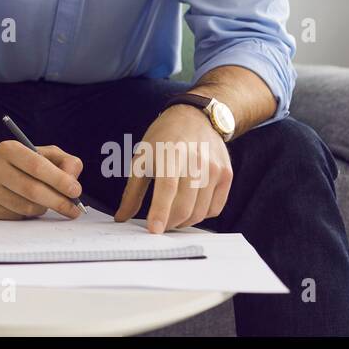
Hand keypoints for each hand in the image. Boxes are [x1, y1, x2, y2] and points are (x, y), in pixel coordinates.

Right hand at [0, 140, 83, 219]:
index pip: (37, 165)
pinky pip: (15, 218)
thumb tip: (73, 182)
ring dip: (43, 208)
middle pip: (32, 190)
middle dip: (58, 201)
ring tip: (45, 201)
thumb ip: (65, 162)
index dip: (59, 180)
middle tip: (74, 209)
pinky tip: (26, 205)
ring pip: (26, 208)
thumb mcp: (44, 154)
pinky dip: (28, 215)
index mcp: (8, 149)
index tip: (76, 191)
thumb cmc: (22, 164)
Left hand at [114, 104, 232, 232]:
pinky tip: (189, 208)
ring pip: (200, 211)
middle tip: (160, 225)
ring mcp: (214, 168)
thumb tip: (121, 218)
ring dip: (184, 222)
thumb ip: (132, 192)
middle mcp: (195, 161)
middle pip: (184, 205)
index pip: (167, 189)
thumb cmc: (163, 138)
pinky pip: (215, 208)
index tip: (153, 231)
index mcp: (170, 155)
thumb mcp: (142, 158)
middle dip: (169, 223)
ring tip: (172, 217)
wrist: (195, 117)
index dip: (160, 212)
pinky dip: (201, 215)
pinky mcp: (226, 174)